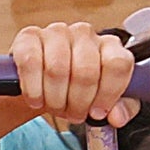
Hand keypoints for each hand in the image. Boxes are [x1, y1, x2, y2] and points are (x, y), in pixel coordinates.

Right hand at [3, 21, 144, 126]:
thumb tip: (117, 117)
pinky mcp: (28, 37)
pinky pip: (31, 63)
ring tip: (55, 106)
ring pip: (57, 69)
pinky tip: (36, 99)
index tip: (98, 112)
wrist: (40, 86)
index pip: (118, 64)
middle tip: (73, 113)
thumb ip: (120, 109)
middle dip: (78, 102)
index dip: (108, 93)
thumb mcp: (102, 102)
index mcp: (110, 46)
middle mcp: (85, 33)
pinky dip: (33, 89)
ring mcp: (56, 32)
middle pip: (86, 71)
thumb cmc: (75, 91)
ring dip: (55, 99)